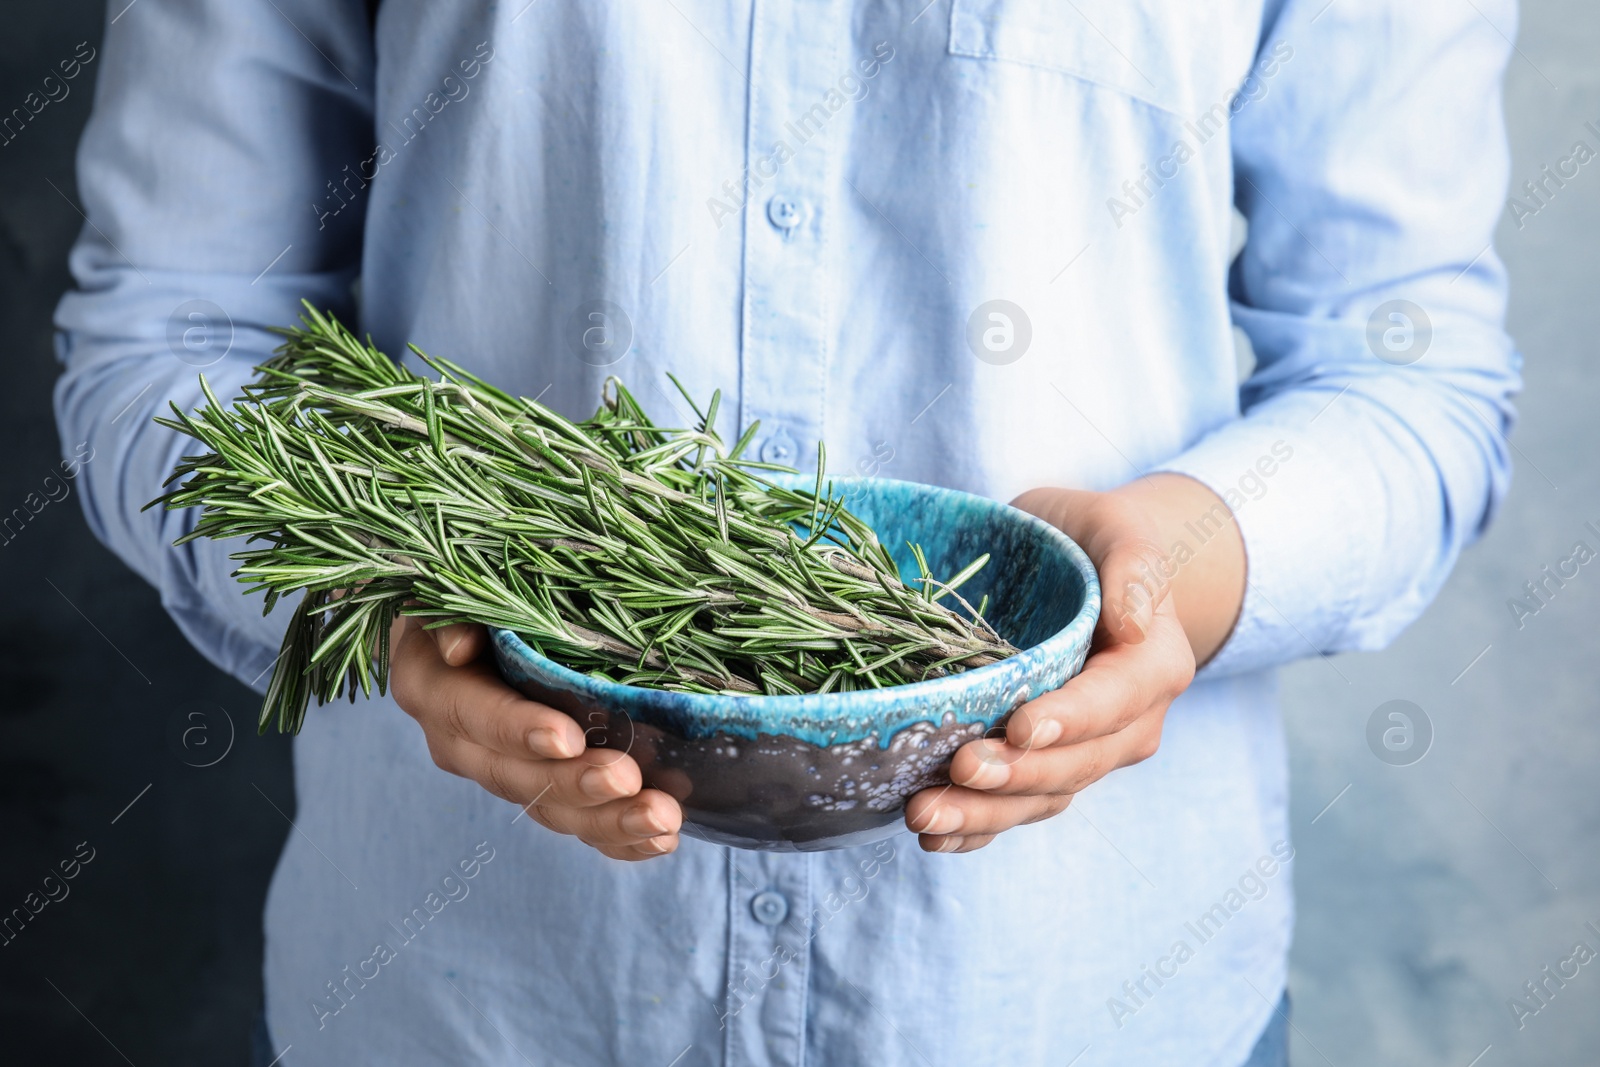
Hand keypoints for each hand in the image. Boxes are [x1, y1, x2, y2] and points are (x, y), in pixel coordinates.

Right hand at [388, 615, 683, 859]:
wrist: (476, 615)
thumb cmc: (478, 586)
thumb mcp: (462, 584)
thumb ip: (458, 608)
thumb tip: (458, 645)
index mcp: (434, 688)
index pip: (473, 715)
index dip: (518, 730)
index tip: (568, 738)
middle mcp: (461, 741)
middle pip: (516, 776)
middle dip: (575, 784)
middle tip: (628, 781)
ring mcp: (503, 771)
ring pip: (550, 808)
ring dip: (608, 819)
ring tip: (663, 821)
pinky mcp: (541, 789)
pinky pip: (577, 822)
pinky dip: (619, 837)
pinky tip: (660, 840)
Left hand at [903, 474, 1244, 852]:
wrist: (1087, 570)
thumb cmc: (1096, 541)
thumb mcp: (1119, 530)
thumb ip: (1135, 566)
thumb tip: (1130, 621)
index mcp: (1153, 667)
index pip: (1115, 702)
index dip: (1070, 720)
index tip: (1021, 727)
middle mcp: (1128, 724)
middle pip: (1075, 765)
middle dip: (1015, 776)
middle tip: (956, 772)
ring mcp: (1086, 754)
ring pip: (1042, 798)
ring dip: (984, 813)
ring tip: (924, 816)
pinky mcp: (1046, 769)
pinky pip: (1017, 810)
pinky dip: (977, 828)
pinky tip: (935, 837)